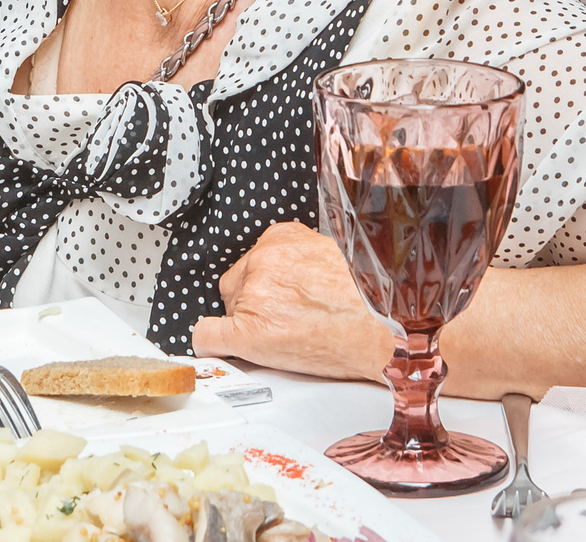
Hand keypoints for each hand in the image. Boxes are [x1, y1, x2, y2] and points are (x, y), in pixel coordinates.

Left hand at [190, 223, 389, 379]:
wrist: (378, 336)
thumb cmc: (364, 302)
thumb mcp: (334, 255)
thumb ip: (301, 256)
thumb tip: (289, 274)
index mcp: (283, 237)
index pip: (253, 258)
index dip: (265, 282)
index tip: (280, 297)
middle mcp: (263, 260)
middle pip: (236, 282)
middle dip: (253, 300)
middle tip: (286, 319)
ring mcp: (253, 295)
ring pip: (228, 308)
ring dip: (249, 322)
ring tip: (288, 335)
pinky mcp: (247, 331)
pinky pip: (208, 336)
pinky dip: (210, 342)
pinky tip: (220, 347)